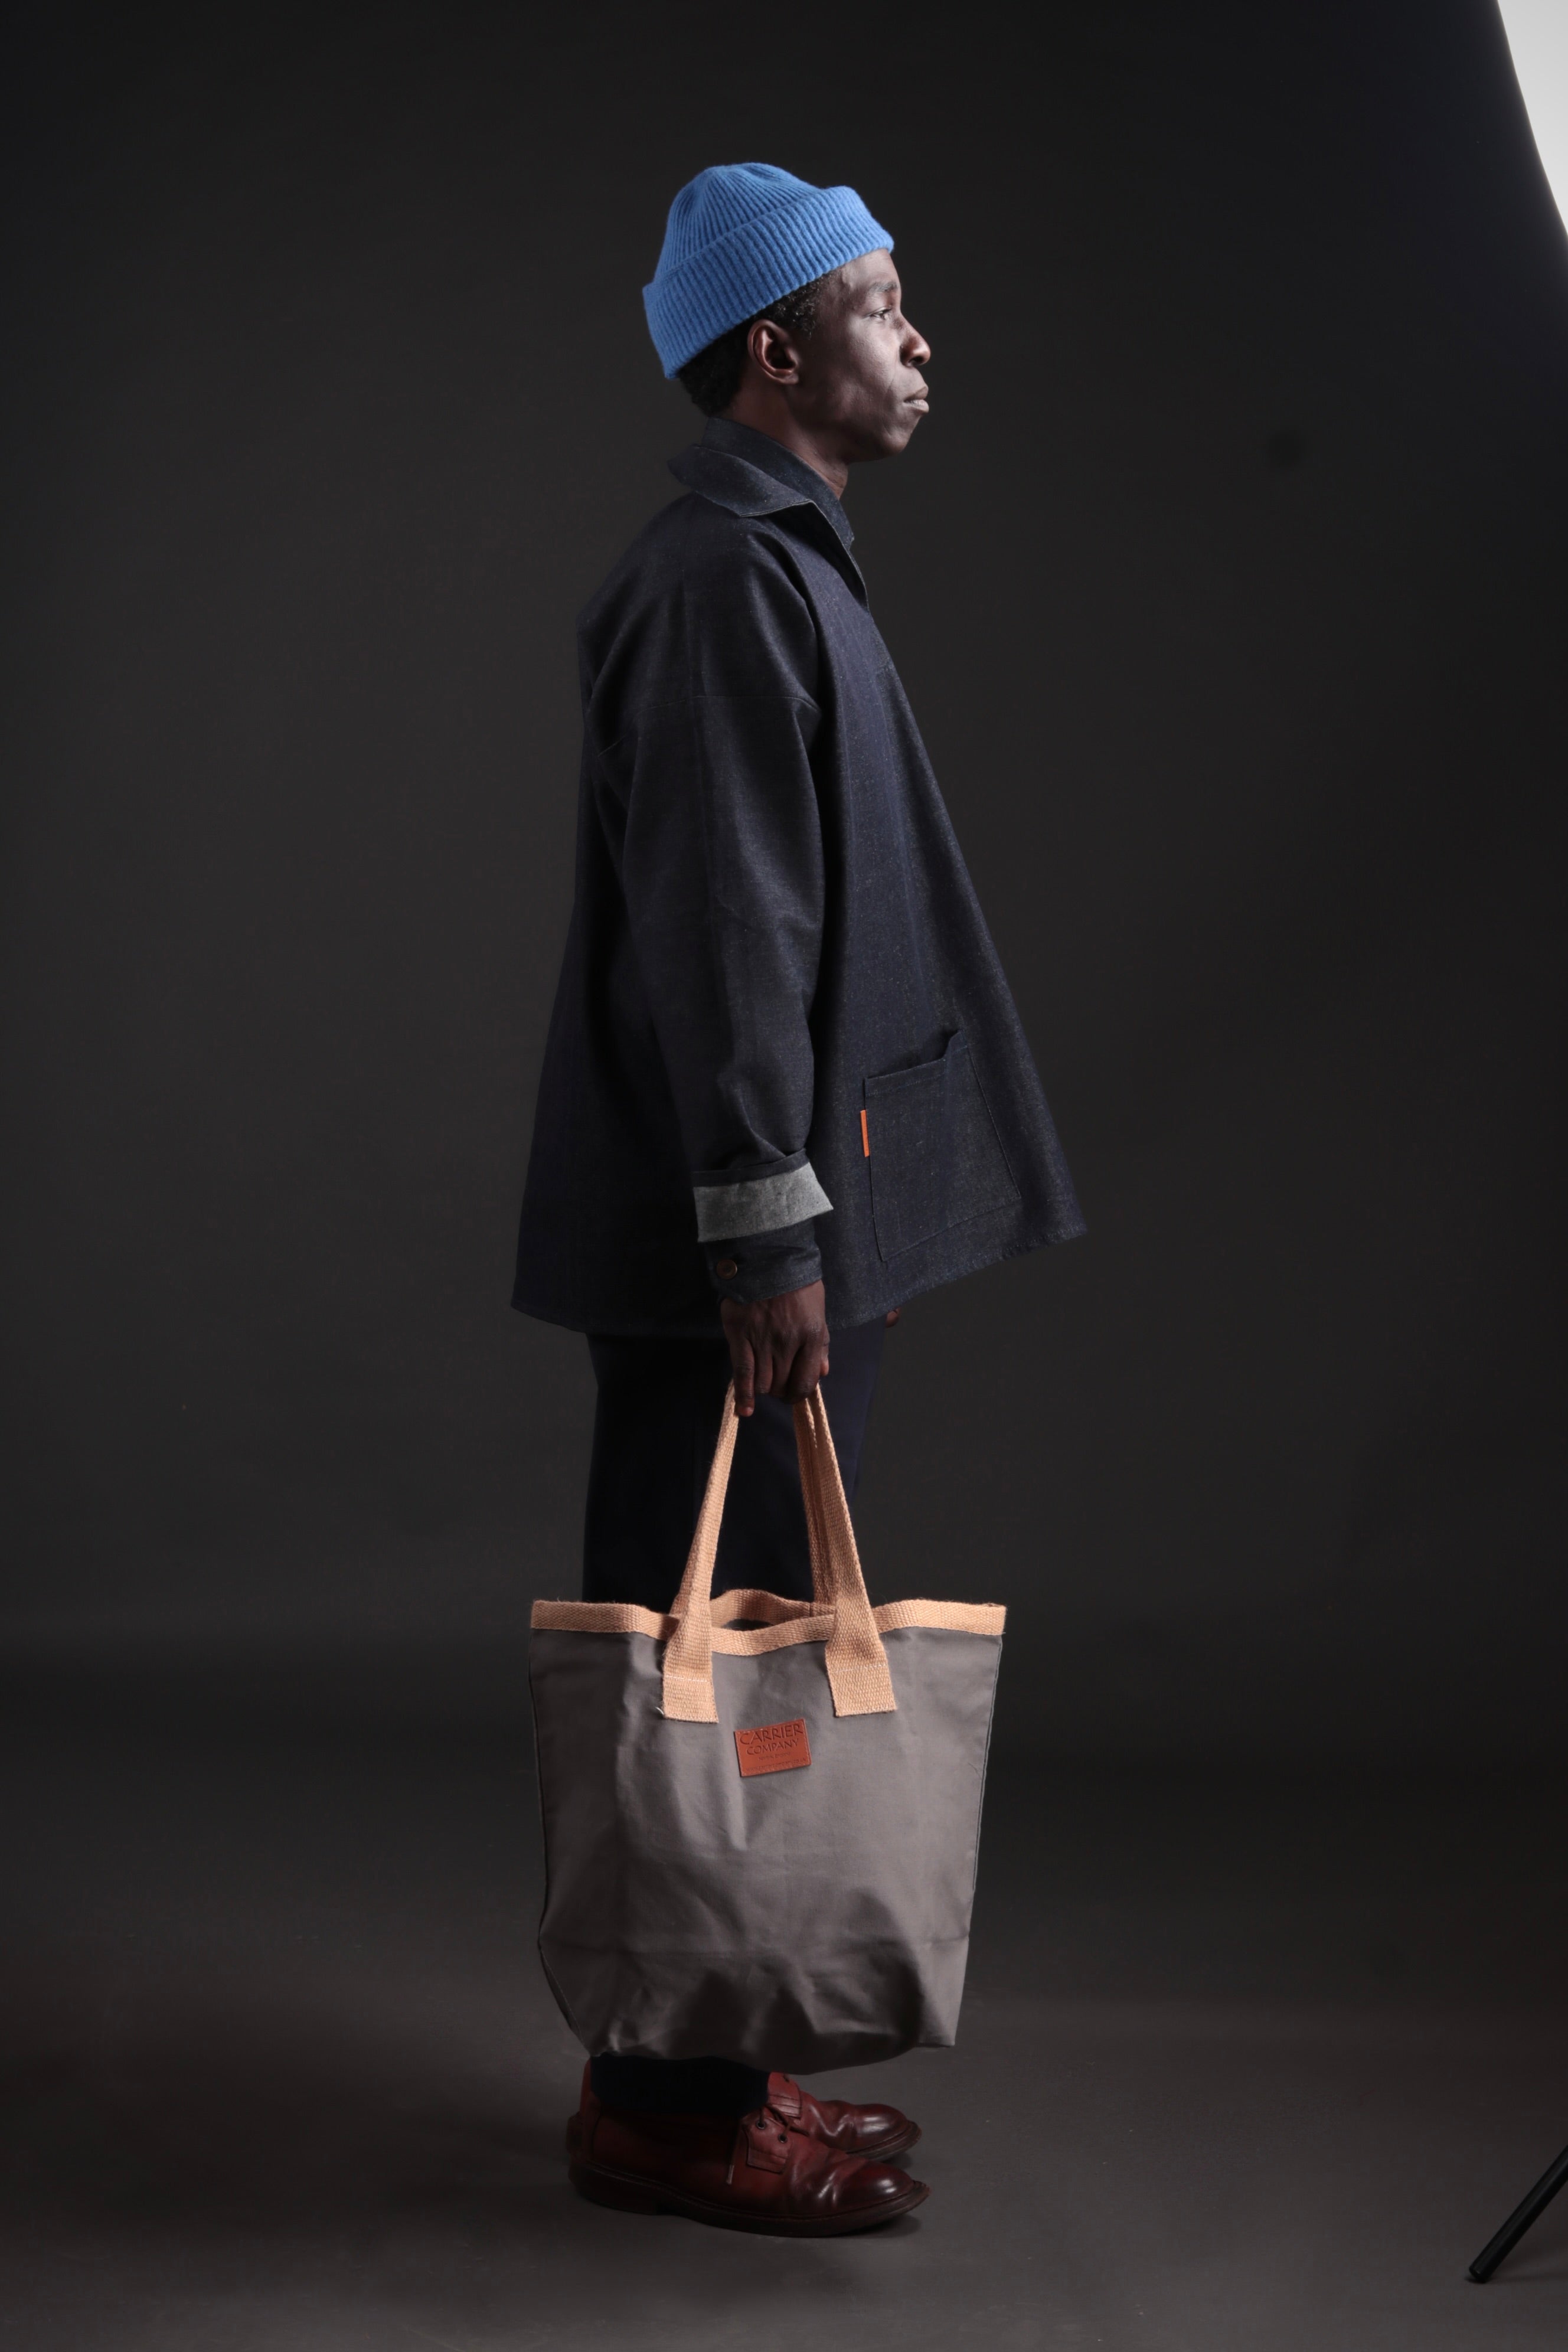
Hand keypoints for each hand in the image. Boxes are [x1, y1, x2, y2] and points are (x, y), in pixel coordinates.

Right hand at [720, 1281, 829, 1415]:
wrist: (768, 1256)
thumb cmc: (797, 1283)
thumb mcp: (818, 1310)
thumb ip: (821, 1343)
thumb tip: (823, 1372)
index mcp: (812, 1335)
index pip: (806, 1382)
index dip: (799, 1393)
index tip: (794, 1393)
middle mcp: (788, 1342)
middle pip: (782, 1385)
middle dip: (780, 1390)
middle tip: (776, 1383)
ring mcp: (763, 1339)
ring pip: (762, 1383)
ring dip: (763, 1389)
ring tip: (763, 1383)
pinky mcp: (740, 1334)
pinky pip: (742, 1373)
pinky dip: (743, 1395)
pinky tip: (744, 1410)